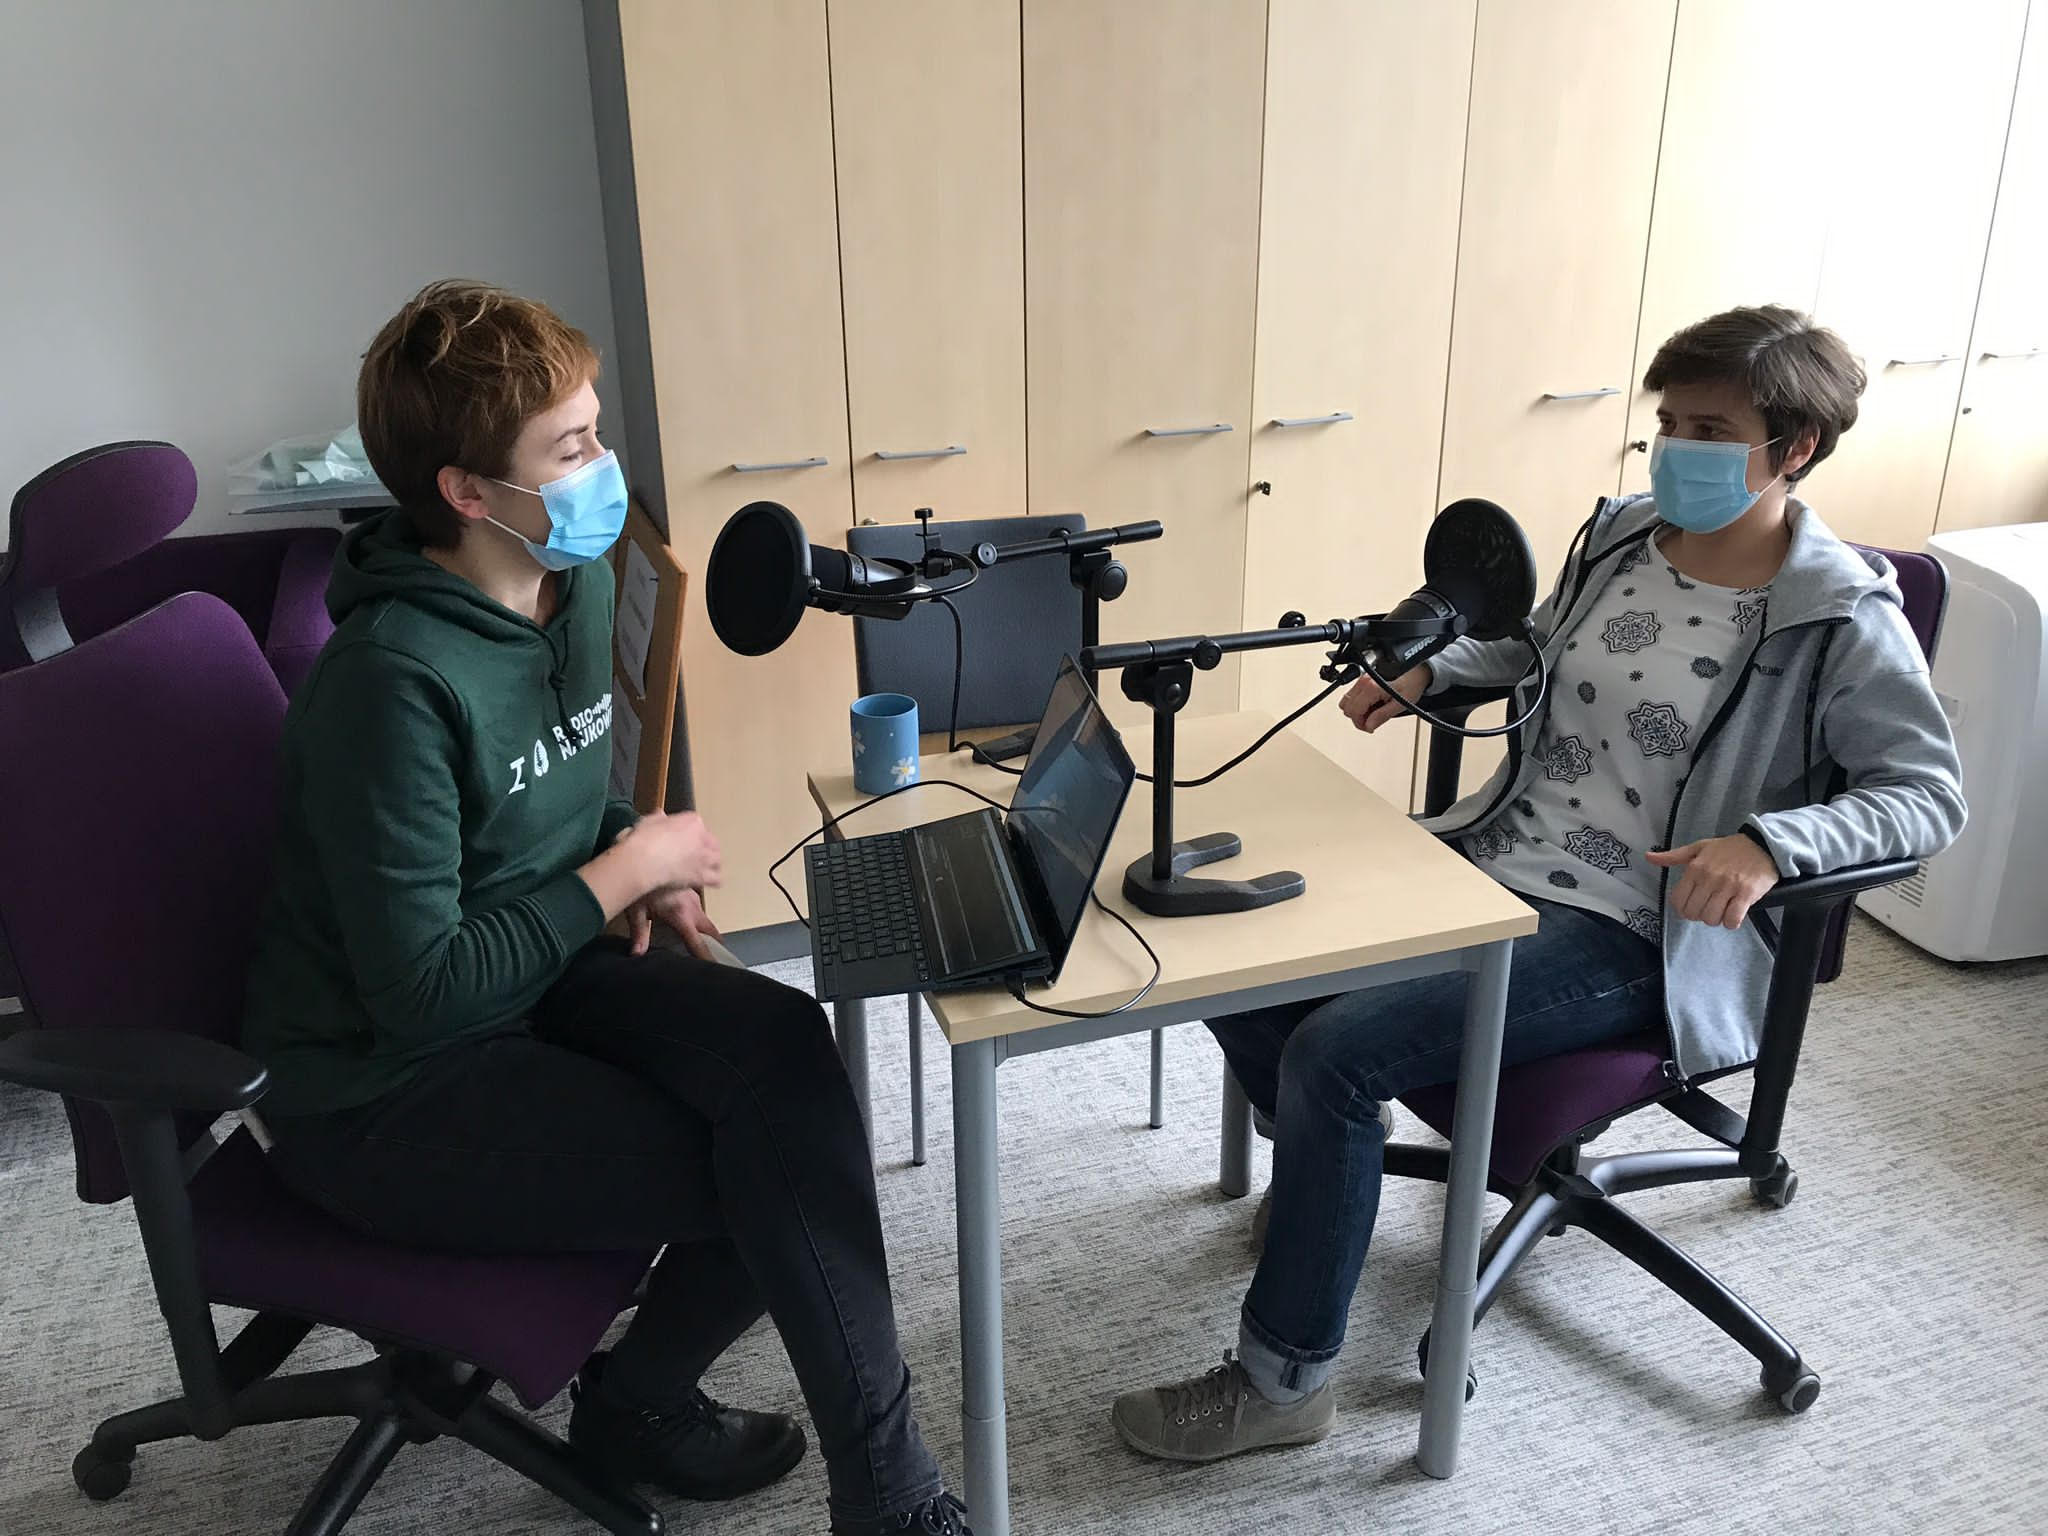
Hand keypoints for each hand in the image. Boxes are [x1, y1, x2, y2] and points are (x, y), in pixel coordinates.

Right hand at [620, 811, 722, 893]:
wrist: (644, 860)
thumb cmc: (644, 839)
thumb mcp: (648, 822)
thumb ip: (658, 819)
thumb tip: (661, 814)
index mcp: (692, 822)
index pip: (698, 825)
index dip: (692, 834)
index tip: (683, 839)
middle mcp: (703, 838)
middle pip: (712, 843)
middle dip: (707, 849)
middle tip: (697, 856)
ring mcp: (704, 857)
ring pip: (717, 860)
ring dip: (712, 864)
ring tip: (705, 869)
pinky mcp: (702, 875)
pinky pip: (716, 879)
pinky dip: (713, 881)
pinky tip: (707, 883)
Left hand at [625, 885, 723, 959]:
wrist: (649, 852)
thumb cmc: (640, 882)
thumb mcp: (636, 909)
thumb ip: (639, 932)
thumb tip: (637, 953)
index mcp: (681, 916)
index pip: (698, 942)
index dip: (708, 956)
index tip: (716, 966)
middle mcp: (692, 906)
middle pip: (710, 930)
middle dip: (716, 943)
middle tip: (720, 955)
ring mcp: (694, 893)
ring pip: (705, 915)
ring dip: (708, 927)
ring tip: (707, 937)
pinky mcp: (692, 881)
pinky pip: (700, 901)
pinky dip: (699, 909)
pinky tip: (693, 910)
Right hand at [1339, 664, 1429, 732]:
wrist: (1416, 672)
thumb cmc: (1411, 684)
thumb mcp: (1401, 704)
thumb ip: (1382, 716)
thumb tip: (1368, 726)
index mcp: (1371, 687)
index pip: (1353, 712)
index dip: (1360, 724)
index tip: (1370, 727)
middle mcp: (1364, 681)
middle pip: (1347, 708)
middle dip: (1357, 718)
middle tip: (1371, 722)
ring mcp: (1361, 680)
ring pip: (1346, 702)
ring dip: (1356, 712)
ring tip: (1371, 714)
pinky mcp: (1362, 680)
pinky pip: (1352, 696)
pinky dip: (1358, 705)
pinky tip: (1371, 706)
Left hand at [1647, 834, 1778, 929]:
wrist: (1763, 845)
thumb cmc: (1729, 848)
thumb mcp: (1699, 847)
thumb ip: (1673, 856)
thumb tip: (1648, 857)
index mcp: (1695, 868)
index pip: (1678, 900)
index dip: (1683, 909)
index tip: (1691, 906)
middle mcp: (1709, 878)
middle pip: (1694, 912)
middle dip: (1699, 915)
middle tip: (1708, 908)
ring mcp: (1728, 887)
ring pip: (1712, 918)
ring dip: (1716, 919)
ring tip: (1722, 910)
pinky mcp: (1746, 894)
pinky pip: (1732, 919)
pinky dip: (1732, 922)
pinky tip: (1734, 914)